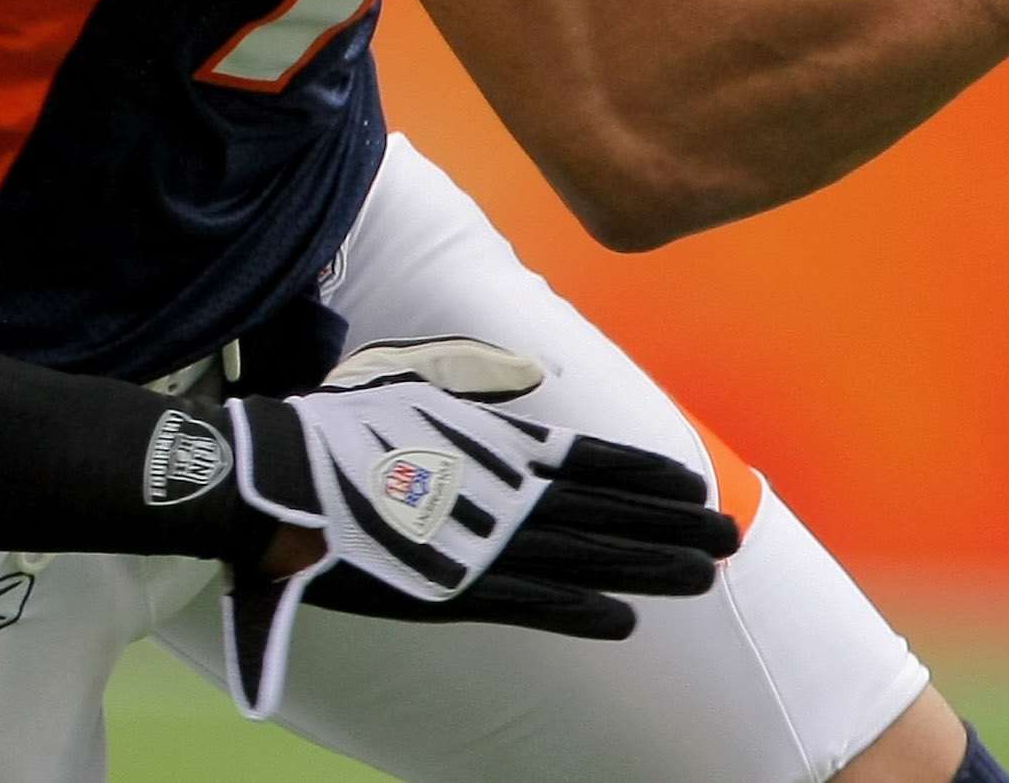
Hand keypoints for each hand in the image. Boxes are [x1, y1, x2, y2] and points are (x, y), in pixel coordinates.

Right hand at [215, 372, 738, 717]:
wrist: (279, 481)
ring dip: (647, 563)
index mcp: (489, 443)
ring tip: (703, 573)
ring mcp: (480, 539)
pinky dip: (580, 610)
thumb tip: (519, 387)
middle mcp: (497, 488)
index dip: (642, 473)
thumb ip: (473, 396)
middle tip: (728, 536)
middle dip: (670, 522)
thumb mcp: (414, 392)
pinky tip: (625, 620)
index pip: (586, 458)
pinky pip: (532, 602)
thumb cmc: (339, 437)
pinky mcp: (454, 586)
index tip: (691, 483)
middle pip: (602, 508)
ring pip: (583, 554)